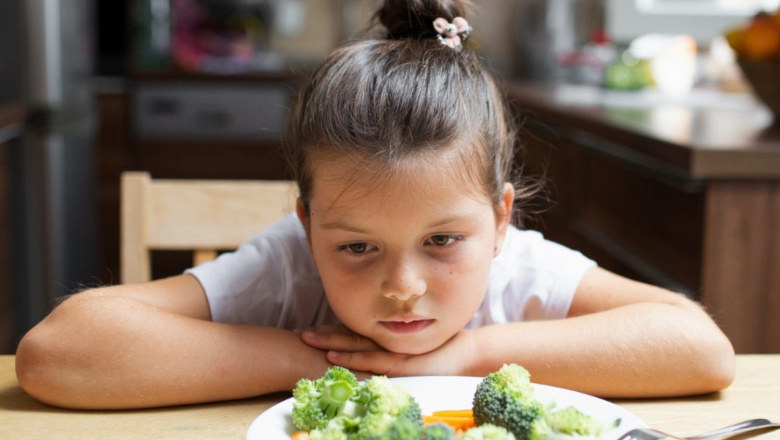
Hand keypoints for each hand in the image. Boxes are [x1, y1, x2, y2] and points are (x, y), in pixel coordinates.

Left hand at [298, 325, 474, 376]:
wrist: (467, 355)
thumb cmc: (439, 352)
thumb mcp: (411, 349)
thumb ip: (391, 348)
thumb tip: (365, 352)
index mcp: (386, 338)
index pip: (351, 333)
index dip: (329, 331)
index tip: (306, 331)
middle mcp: (386, 341)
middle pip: (348, 336)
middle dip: (321, 335)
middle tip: (296, 333)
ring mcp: (393, 351)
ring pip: (355, 345)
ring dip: (329, 343)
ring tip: (306, 340)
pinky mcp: (401, 363)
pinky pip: (371, 361)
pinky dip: (352, 360)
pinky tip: (334, 359)